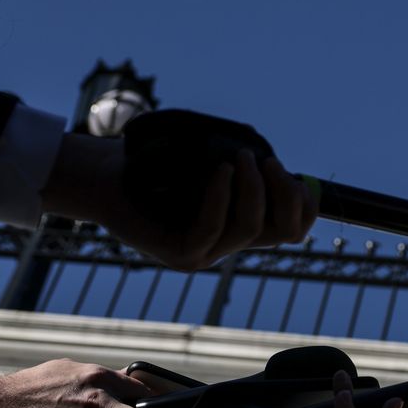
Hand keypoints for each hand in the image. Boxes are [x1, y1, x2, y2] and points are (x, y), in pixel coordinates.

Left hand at [44, 134, 318, 270]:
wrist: (101, 174)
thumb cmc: (153, 156)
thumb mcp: (209, 153)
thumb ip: (243, 165)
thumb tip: (283, 168)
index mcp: (238, 222)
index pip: (292, 228)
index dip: (306, 206)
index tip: (298, 177)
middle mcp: (226, 242)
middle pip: (283, 232)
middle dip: (283, 194)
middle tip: (264, 160)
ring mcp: (204, 253)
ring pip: (250, 228)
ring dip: (252, 189)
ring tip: (239, 158)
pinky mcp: (180, 254)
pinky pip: (212, 228)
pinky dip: (221, 196)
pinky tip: (219, 170)